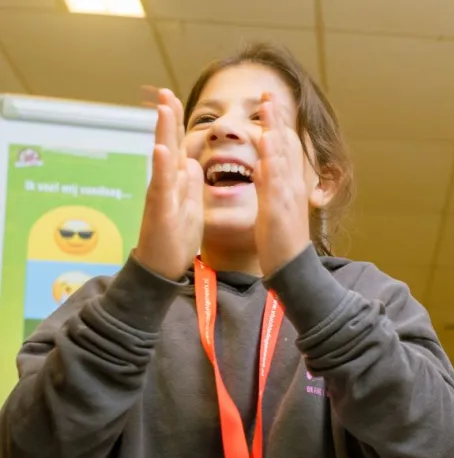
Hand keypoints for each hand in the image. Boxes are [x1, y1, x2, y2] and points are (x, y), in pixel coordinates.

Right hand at [134, 89, 202, 279]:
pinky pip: (161, 187)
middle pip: (168, 145)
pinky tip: (161, 151)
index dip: (177, 123)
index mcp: (177, 182)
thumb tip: (191, 162)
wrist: (162, 269)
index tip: (174, 98)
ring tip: (163, 110)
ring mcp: (162, 196)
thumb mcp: (190, 207)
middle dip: (168, 118)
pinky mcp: (161, 212)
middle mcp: (166, 184)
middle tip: (165, 91)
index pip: (179, 146)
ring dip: (164, 134)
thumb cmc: (175, 238)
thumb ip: (189, 184)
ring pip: (163, 160)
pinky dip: (161, 169)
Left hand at [253, 92, 312, 274]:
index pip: (284, 147)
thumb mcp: (275, 206)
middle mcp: (291, 184)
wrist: (291, 266)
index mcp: (289, 184)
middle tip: (268, 92)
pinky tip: (268, 141)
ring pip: (281, 155)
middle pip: (285, 143)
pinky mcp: (279, 205)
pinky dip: (273, 158)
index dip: (276, 123)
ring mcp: (287, 193)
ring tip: (268, 105)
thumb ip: (270, 184)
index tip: (268, 101)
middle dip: (276, 117)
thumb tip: (262, 165)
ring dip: (275, 128)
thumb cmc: (281, 240)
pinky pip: (276, 178)